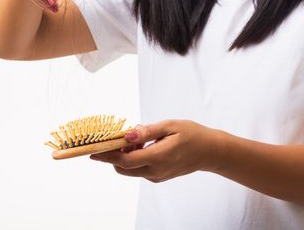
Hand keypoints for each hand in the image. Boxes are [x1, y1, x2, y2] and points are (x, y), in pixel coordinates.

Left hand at [89, 120, 223, 182]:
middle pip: (123, 167)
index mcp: (158, 157)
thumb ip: (147, 131)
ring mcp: (157, 176)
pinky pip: (138, 170)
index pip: (125, 160)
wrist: (210, 151)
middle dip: (114, 154)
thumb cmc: (192, 134)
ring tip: (137, 140)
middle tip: (119, 137)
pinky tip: (143, 146)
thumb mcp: (169, 126)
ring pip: (129, 170)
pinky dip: (134, 159)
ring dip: (124, 156)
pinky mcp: (158, 177)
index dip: (107, 155)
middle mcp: (155, 171)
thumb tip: (127, 134)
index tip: (93, 150)